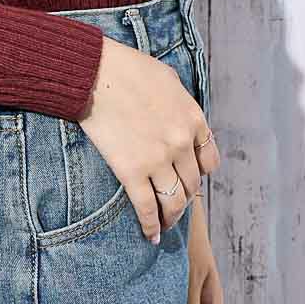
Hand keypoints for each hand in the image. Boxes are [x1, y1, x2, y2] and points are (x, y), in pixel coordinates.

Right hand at [76, 34, 220, 241]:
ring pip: (174, 201)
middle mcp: (181, 144)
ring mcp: (158, 160)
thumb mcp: (168, 80)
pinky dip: (151, 225)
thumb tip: (178, 113)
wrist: (95, 73)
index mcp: (194, 120)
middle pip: (191, 184)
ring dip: (172, 217)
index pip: (209, 161)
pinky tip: (151, 235)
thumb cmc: (128, 69)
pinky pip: (147, 207)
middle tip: (174, 204)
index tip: (189, 179)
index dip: (199, 174)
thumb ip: (180, 102)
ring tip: (166, 225)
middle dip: (185, 197)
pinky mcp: (131, 171)